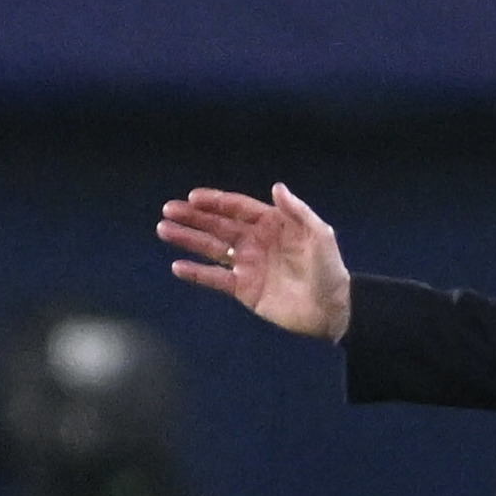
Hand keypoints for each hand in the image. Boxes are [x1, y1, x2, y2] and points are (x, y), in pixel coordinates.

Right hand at [158, 183, 352, 338]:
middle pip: (218, 226)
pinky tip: (177, 266)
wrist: (331, 309)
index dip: (215, 202)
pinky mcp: (244, 290)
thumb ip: (298, 211)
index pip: (238, 208)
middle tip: (168, 210)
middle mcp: (255, 241)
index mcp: (272, 224)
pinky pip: (215, 279)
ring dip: (188, 240)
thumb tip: (276, 186)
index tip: (192, 198)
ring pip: (212, 249)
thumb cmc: (329, 269)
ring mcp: (247, 265)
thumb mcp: (320, 235)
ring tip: (164, 231)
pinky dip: (196, 273)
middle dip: (193, 218)